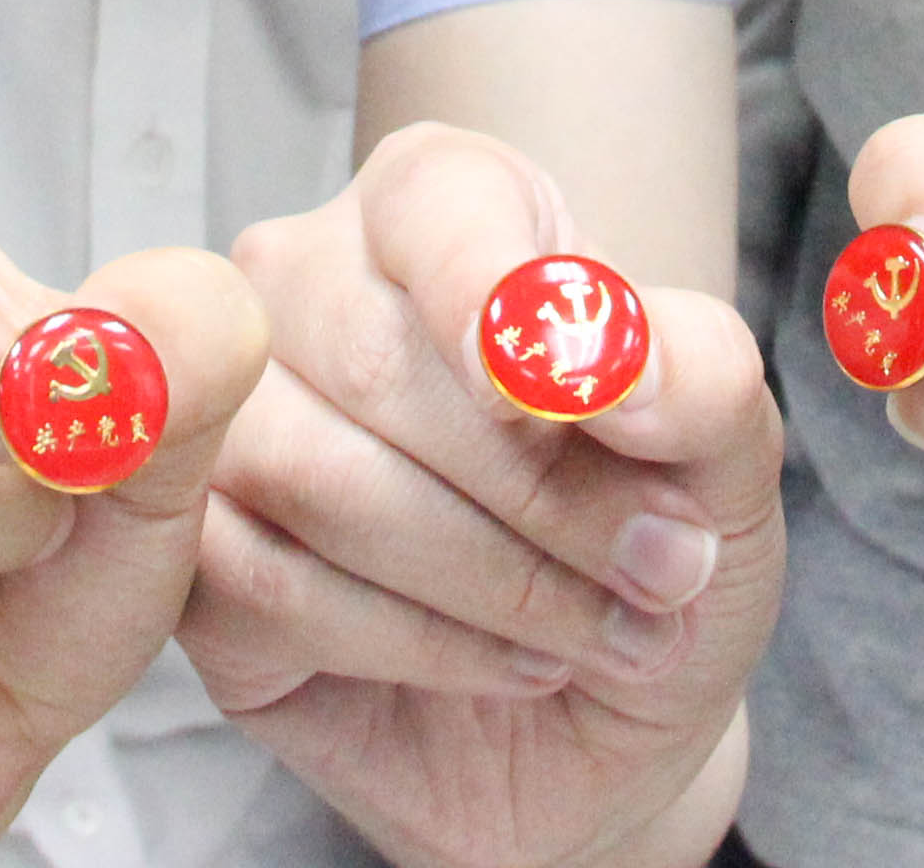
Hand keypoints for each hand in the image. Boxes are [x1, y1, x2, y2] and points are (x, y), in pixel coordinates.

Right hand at [187, 127, 779, 867]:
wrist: (608, 718)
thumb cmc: (650, 547)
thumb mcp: (727, 460)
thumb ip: (696, 375)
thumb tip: (619, 362)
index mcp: (441, 208)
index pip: (437, 205)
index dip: (492, 292)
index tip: (561, 386)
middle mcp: (311, 284)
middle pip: (375, 361)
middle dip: (538, 493)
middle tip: (658, 575)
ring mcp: (230, 418)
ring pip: (308, 475)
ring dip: (489, 582)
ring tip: (597, 633)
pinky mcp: (195, 556)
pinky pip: (262, 585)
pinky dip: (414, 644)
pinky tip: (507, 663)